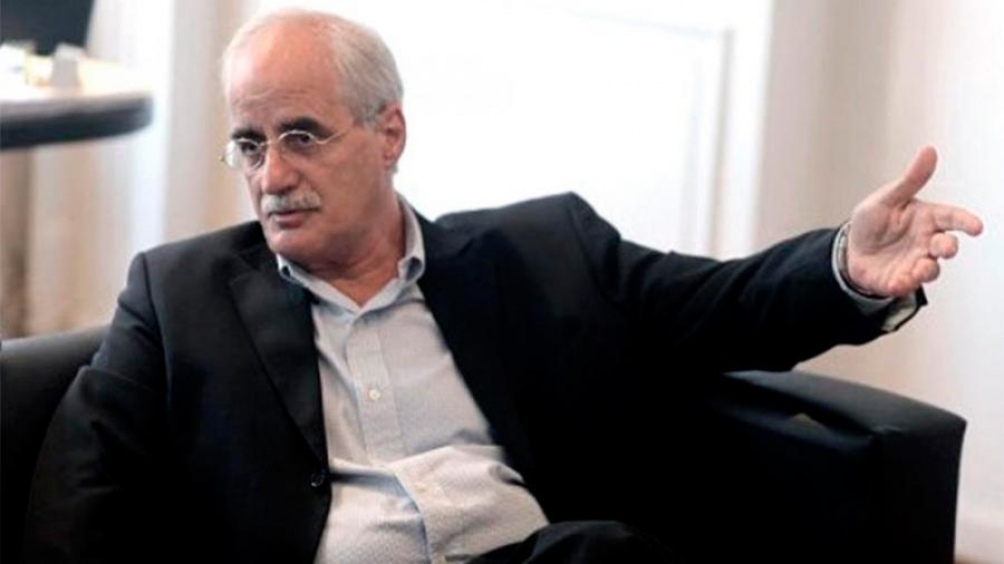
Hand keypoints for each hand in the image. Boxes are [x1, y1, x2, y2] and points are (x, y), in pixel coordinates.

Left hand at [846, 145, 982, 297]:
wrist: (850, 250)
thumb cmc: (872, 222)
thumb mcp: (886, 198)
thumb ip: (910, 180)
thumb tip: (928, 151)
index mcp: (926, 219)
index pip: (951, 218)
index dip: (965, 222)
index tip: (976, 227)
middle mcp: (926, 242)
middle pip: (946, 246)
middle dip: (948, 248)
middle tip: (944, 248)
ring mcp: (916, 262)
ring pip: (931, 269)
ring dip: (927, 269)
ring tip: (917, 269)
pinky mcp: (901, 280)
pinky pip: (907, 285)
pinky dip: (904, 284)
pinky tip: (895, 281)